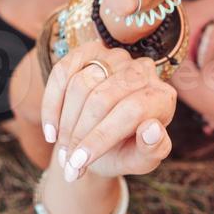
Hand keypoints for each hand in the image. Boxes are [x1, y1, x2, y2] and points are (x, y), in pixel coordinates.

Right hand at [40, 43, 175, 180]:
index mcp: (162, 97)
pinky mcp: (90, 51)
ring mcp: (116, 58)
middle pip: (102, 97)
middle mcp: (143, 71)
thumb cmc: (126, 151)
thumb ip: (153, 150)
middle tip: (68, 161)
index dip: (101, 137)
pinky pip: (62, 72)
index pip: (131, 110)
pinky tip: (51, 131)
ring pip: (79, 85)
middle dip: (79, 133)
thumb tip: (151, 129)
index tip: (79, 162)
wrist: (103, 138)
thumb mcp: (141, 161)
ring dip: (65, 123)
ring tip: (63, 151)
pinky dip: (52, 103)